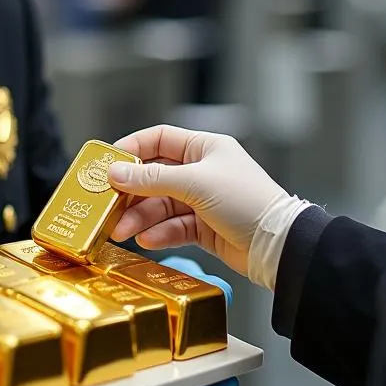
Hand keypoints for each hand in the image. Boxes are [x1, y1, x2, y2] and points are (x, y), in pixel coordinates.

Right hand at [109, 125, 309, 288]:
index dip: (132, 149)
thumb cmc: (247, 202)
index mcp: (204, 148)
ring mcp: (203, 200)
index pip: (159, 139)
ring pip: (161, 205)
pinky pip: (173, 227)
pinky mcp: (204, 228)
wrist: (279, 245)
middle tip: (107, 204)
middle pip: (155, 176)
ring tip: (121, 230)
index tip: (107, 163)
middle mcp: (202, 171)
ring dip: (140, 217)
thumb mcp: (195, 184)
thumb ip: (152, 179)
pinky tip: (147, 240)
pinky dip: (159, 233)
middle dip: (131, 192)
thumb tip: (115, 172)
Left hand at [130, 256, 239, 385]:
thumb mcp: (192, 280)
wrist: (136, 281)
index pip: (216, 369)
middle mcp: (179, 364)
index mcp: (197, 347)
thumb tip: (225, 294)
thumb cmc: (168, 286)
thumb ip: (213, 289)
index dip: (224, 379)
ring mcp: (156, 371)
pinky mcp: (132, 374)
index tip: (228, 383)